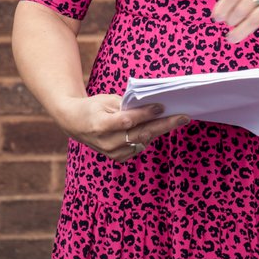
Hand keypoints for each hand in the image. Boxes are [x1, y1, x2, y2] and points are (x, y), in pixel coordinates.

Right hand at [51, 94, 189, 162]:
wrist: (75, 123)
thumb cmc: (93, 107)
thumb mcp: (106, 100)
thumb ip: (127, 105)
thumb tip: (153, 106)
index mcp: (100, 125)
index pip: (128, 120)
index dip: (146, 114)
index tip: (162, 106)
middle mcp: (106, 142)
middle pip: (140, 134)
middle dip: (164, 125)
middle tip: (184, 117)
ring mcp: (112, 152)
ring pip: (143, 141)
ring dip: (159, 130)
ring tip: (176, 119)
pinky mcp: (117, 158)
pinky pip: (139, 147)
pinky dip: (149, 137)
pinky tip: (156, 127)